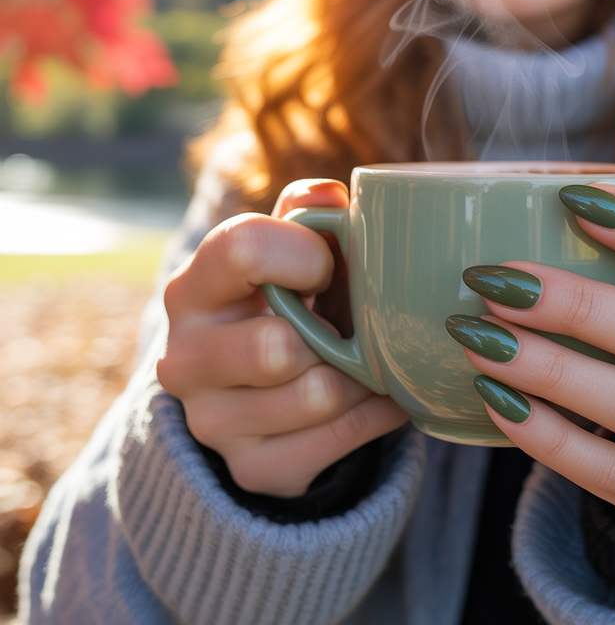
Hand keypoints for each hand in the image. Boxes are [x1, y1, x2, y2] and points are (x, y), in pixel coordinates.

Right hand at [157, 179, 408, 496]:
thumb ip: (305, 214)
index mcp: (193, 288)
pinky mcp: (253, 468)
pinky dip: (378, 411)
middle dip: (333, 333)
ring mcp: (213, 421)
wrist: (251, 392)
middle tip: (352, 323)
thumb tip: (332, 194)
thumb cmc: (280, 300)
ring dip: (365, 374)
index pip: (243, 249)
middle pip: (275, 347)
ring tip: (371, 357)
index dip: (306, 253)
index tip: (329, 266)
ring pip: (318, 396)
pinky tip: (380, 392)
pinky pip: (342, 439)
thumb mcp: (283, 250)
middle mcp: (185, 358)